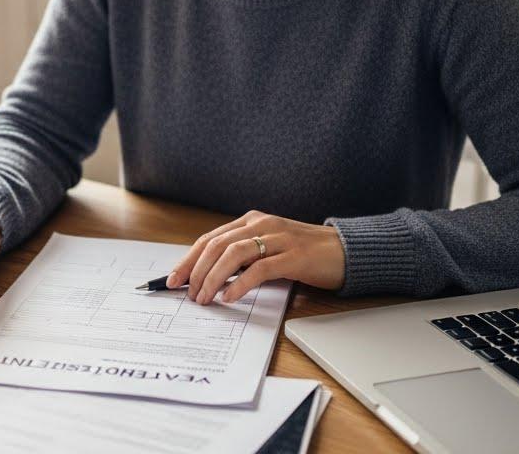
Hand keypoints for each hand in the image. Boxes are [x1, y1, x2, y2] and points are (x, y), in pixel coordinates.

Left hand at [168, 211, 344, 304]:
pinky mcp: (293, 256)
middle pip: (216, 245)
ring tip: (204, 297)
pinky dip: (240, 284)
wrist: (345, 250)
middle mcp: (261, 224)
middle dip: (196, 271)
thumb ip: (244, 257)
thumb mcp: (269, 248)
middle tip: (187, 293)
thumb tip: (210, 278)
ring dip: (213, 278)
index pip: (210, 238)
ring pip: (233, 254)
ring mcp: (278, 238)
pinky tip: (230, 297)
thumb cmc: (304, 253)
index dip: (189, 259)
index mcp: (252, 220)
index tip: (174, 279)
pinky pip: (259, 269)